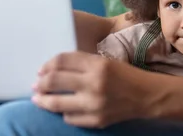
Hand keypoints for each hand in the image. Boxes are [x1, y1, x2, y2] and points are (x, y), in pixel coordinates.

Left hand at [32, 51, 150, 127]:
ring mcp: (94, 104)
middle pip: (54, 81)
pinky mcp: (95, 120)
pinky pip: (69, 118)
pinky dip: (63, 112)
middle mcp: (94, 84)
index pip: (62, 61)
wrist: (146, 96)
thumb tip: (52, 70)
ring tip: (38, 98)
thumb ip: (81, 64)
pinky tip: (63, 109)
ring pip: (56, 103)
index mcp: (97, 64)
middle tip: (36, 84)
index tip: (42, 69)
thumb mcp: (105, 62)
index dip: (48, 64)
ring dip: (43, 101)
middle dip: (40, 83)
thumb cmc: (125, 75)